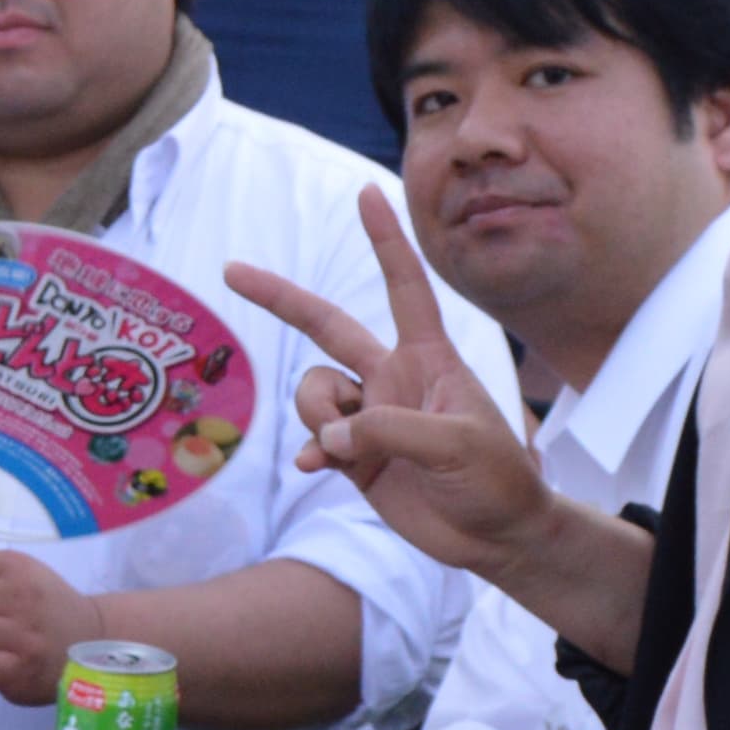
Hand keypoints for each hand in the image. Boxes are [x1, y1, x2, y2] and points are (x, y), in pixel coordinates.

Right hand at [229, 187, 556, 585]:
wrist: (497, 536)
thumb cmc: (498, 478)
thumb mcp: (459, 445)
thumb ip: (392, 431)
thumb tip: (332, 435)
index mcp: (429, 358)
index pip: (405, 286)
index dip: (385, 240)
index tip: (367, 193)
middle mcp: (393, 378)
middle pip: (325, 326)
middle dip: (279, 298)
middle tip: (231, 271)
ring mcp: (371, 417)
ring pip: (313, 392)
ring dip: (319, 416)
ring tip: (349, 449)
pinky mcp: (356, 457)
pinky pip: (314, 438)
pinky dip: (313, 451)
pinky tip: (323, 468)